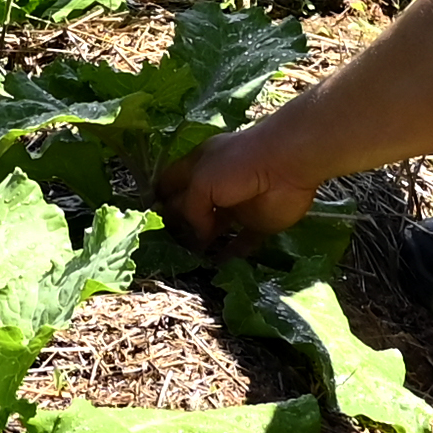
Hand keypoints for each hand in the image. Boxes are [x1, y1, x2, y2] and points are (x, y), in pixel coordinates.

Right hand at [158, 111, 332, 249]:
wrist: (286, 165)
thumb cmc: (237, 165)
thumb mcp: (201, 182)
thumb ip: (190, 210)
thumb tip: (196, 237)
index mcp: (198, 166)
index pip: (172, 182)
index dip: (159, 198)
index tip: (147, 220)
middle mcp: (216, 186)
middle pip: (191, 207)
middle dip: (179, 224)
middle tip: (163, 246)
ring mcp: (237, 206)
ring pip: (215, 227)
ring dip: (204, 242)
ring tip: (187, 260)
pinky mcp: (258, 224)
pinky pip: (242, 243)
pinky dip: (231, 255)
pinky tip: (217, 266)